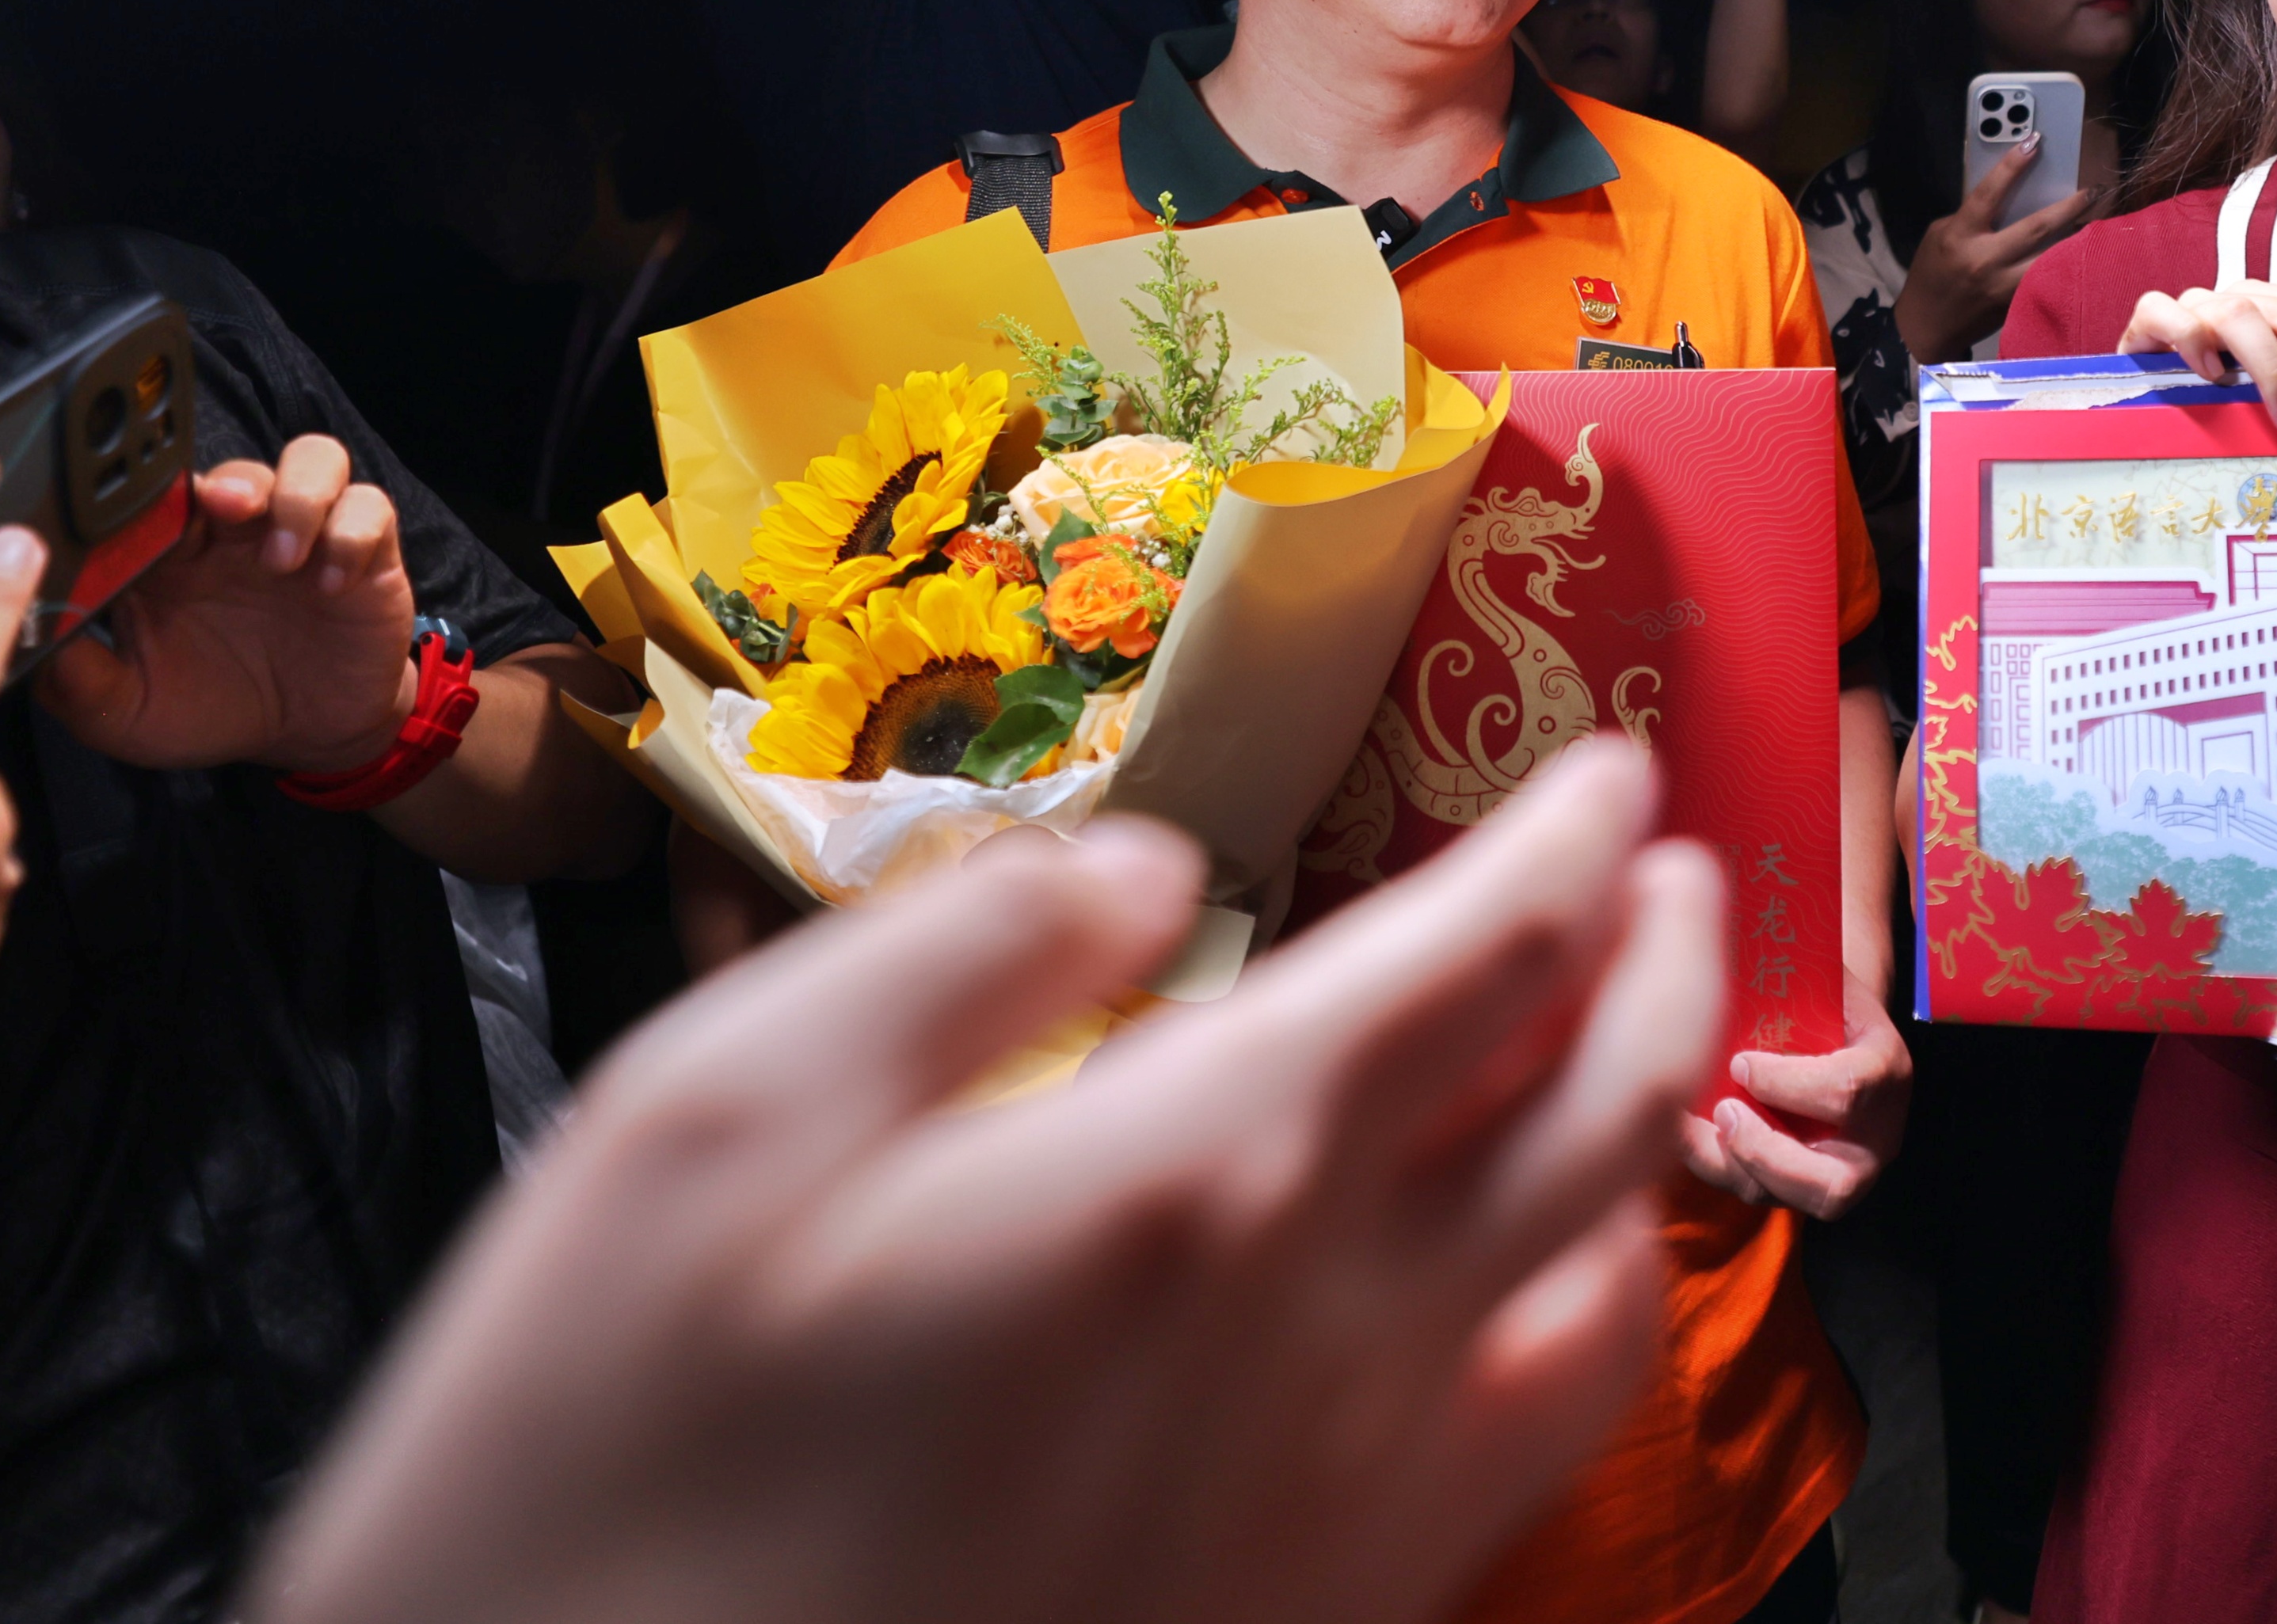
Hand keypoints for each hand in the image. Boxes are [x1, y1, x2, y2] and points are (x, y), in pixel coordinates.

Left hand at [39, 436, 419, 775]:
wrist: (307, 738)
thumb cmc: (210, 711)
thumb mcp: (126, 713)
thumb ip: (76, 682)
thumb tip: (26, 637)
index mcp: (170, 558)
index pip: (153, 497)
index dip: (147, 491)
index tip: (139, 513)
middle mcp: (235, 534)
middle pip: (233, 464)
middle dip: (228, 478)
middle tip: (226, 510)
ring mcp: (303, 535)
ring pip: (311, 458)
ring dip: (297, 494)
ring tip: (284, 554)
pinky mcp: (366, 551)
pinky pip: (368, 506)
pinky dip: (352, 532)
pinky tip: (332, 582)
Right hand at [251, 740, 1728, 1623]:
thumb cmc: (600, 1473)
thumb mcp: (700, 1125)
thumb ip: (953, 956)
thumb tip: (1150, 872)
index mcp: (1194, 1173)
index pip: (1478, 961)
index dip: (1572, 843)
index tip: (1612, 770)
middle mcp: (1329, 1339)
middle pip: (1606, 1109)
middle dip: (1668, 961)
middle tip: (1675, 871)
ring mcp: (1350, 1507)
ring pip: (1614, 1287)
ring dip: (1656, 1138)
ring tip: (1633, 1056)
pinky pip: (1538, 1451)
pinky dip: (1592, 1323)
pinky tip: (1536, 1290)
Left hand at [1683, 965, 1909, 1218]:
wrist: (1836, 1034)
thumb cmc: (1822, 998)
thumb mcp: (1826, 978)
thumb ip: (1795, 973)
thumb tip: (1722, 937)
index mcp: (1887, 1072)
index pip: (1848, 1091)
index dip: (1789, 1084)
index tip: (1740, 1061)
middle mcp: (1874, 1138)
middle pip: (1834, 1184)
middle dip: (1768, 1153)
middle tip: (1723, 1111)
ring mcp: (1841, 1171)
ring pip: (1791, 1202)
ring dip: (1733, 1167)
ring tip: (1694, 1125)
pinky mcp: (1801, 1186)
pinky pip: (1758, 1194)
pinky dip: (1712, 1166)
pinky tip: (1679, 1132)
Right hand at [1894, 138, 2097, 361]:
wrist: (1926, 328)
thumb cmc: (1931, 275)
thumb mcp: (1939, 236)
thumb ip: (1971, 217)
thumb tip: (2007, 199)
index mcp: (1961, 236)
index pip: (1989, 193)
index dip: (2012, 166)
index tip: (2033, 143)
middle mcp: (1986, 260)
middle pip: (2037, 227)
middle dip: (2069, 206)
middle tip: (2093, 190)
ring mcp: (2004, 286)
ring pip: (2052, 257)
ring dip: (2078, 238)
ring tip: (2099, 221)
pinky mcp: (2016, 305)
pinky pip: (2046, 279)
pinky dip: (2066, 264)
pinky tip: (2084, 253)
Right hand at [2118, 277, 2276, 432]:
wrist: (2143, 384)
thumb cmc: (2221, 392)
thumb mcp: (2276, 388)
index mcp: (2276, 304)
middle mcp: (2241, 297)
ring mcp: (2196, 305)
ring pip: (2239, 314)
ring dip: (2274, 371)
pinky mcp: (2150, 321)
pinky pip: (2165, 313)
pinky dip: (2190, 339)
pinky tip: (2211, 376)